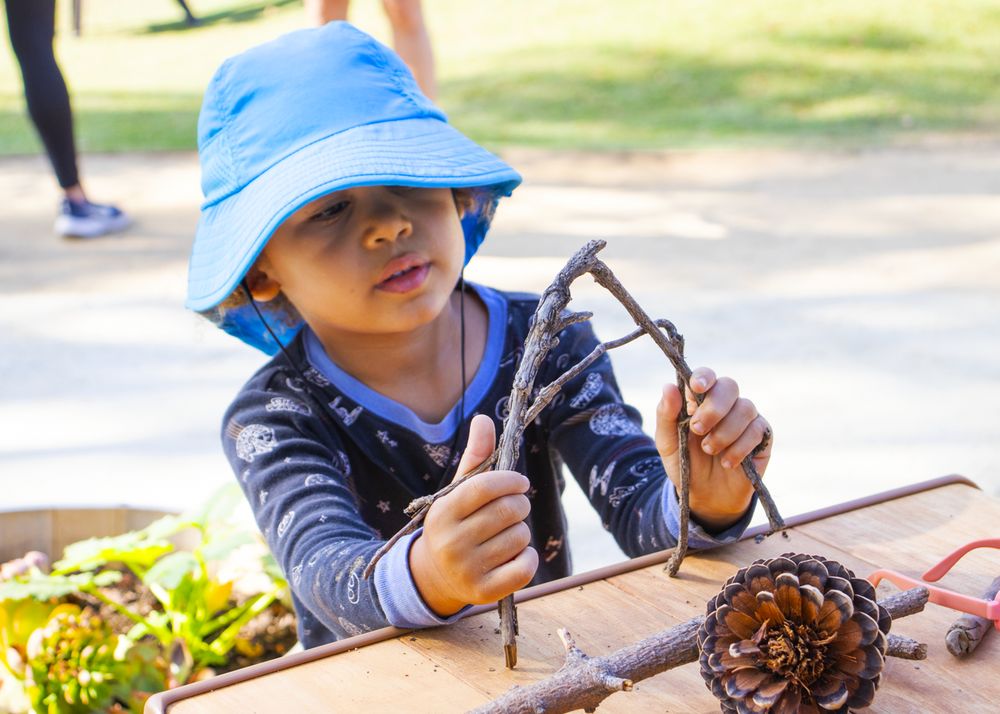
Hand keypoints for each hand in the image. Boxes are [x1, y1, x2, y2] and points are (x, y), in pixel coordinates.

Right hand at [410, 414, 538, 615]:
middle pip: (509, 511)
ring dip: (522, 531)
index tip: (519, 482)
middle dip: (521, 504)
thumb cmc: (455, 524)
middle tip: (516, 507)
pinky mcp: (484, 592)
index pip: (486, 487)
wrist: (434, 577)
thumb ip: (475, 456)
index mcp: (445, 513)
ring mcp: (468, 569)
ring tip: (506, 533)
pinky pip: (525, 567)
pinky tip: (514, 554)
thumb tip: (484, 418)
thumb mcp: (458, 491)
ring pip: (520, 536)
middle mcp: (452, 542)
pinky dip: (527, 557)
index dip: (511, 480)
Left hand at [654, 368, 771, 531]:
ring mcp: (746, 418)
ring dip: (725, 431)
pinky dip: (739, 447)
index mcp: (700, 399)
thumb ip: (666, 415)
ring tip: (710, 450)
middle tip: (697, 429)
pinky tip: (727, 462)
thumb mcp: (667, 443)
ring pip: (745, 408)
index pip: (706, 376)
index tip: (697, 387)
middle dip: (713, 407)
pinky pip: (757, 430)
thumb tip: (669, 387)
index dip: (704, 377)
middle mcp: (725, 404)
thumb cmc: (685, 463)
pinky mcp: (762, 435)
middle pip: (729, 386)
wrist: (706, 496)